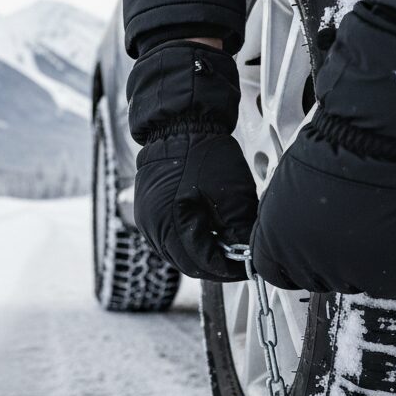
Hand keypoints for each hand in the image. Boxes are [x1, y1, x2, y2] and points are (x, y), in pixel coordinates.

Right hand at [134, 130, 257, 280]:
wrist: (178, 126)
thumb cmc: (203, 152)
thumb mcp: (232, 193)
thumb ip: (240, 228)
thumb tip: (249, 254)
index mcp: (170, 222)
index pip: (202, 262)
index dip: (228, 269)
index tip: (247, 267)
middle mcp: (152, 227)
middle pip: (187, 264)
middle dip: (215, 265)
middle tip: (239, 262)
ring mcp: (146, 222)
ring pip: (176, 256)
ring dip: (201, 256)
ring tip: (225, 248)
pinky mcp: (146, 215)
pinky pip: (167, 241)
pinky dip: (188, 244)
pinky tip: (207, 235)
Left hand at [251, 0, 395, 299]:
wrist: (372, 139)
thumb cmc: (332, 148)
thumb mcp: (286, 189)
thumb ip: (285, 224)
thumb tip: (294, 237)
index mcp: (273, 243)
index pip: (275, 273)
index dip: (293, 262)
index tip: (307, 251)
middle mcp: (303, 263)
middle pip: (315, 280)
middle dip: (328, 260)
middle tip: (346, 231)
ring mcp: (343, 271)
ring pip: (352, 281)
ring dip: (361, 262)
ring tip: (370, 225)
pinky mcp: (382, 273)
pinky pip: (389, 281)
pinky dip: (394, 264)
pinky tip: (392, 235)